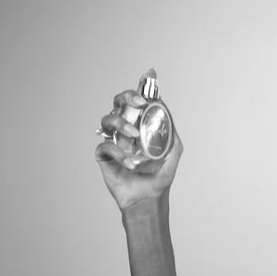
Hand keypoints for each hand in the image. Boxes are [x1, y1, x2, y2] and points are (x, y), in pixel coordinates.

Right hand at [95, 69, 183, 211]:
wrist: (148, 199)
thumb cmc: (159, 176)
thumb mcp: (173, 152)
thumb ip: (171, 131)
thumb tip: (164, 108)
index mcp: (141, 126)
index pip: (137, 102)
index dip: (140, 88)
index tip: (149, 76)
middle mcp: (125, 130)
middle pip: (119, 103)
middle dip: (127, 96)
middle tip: (138, 102)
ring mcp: (113, 141)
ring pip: (108, 119)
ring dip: (122, 124)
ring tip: (134, 137)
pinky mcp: (104, 156)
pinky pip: (105, 146)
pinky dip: (120, 154)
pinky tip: (132, 164)